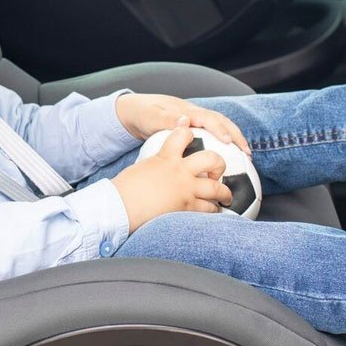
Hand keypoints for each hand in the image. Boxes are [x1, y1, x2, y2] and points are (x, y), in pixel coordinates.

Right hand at [111, 123, 232, 230]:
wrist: (119, 206)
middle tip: (218, 171)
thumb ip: (157, 165)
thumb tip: (159, 171)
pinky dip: (213, 210)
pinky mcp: (187, 208)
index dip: (190, 134)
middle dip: (219, 164)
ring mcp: (186, 189)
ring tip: (225, 196)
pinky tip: (213, 212)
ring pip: (216, 188)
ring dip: (224, 192)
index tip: (193, 137)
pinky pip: (208, 209)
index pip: (183, 135)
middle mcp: (180, 171)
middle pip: (211, 159)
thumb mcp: (142, 168)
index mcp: (166, 157)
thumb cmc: (124, 189)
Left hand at [115, 93, 248, 154]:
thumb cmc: (142, 114)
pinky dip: (226, 143)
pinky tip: (231, 158)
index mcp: (186, 111)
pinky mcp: (194, 127)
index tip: (229, 143)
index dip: (220, 130)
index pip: (208, 119)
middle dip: (237, 136)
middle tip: (247, 154)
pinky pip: (214, 133)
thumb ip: (166, 119)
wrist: (136, 110)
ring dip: (235, 139)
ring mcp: (196, 120)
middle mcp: (195, 114)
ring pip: (221, 127)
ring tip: (247, 157)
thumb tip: (185, 121)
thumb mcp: (150, 116)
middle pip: (222, 122)